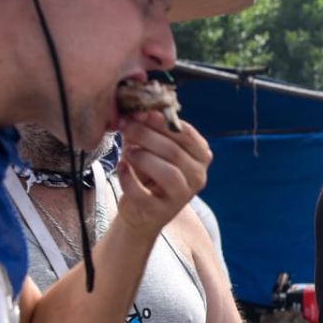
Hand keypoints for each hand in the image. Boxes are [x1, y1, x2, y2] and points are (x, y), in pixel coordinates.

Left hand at [114, 113, 211, 236]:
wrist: (141, 209)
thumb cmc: (149, 170)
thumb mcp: (152, 145)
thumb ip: (148, 127)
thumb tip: (136, 110)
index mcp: (201, 155)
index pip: (186, 134)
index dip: (161, 121)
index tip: (139, 112)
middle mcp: (198, 176)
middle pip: (174, 151)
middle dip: (146, 135)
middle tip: (126, 126)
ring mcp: (182, 197)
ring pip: (168, 173)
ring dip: (143, 157)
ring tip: (128, 152)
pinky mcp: (161, 212)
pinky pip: (144, 194)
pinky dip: (128, 179)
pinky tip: (121, 168)